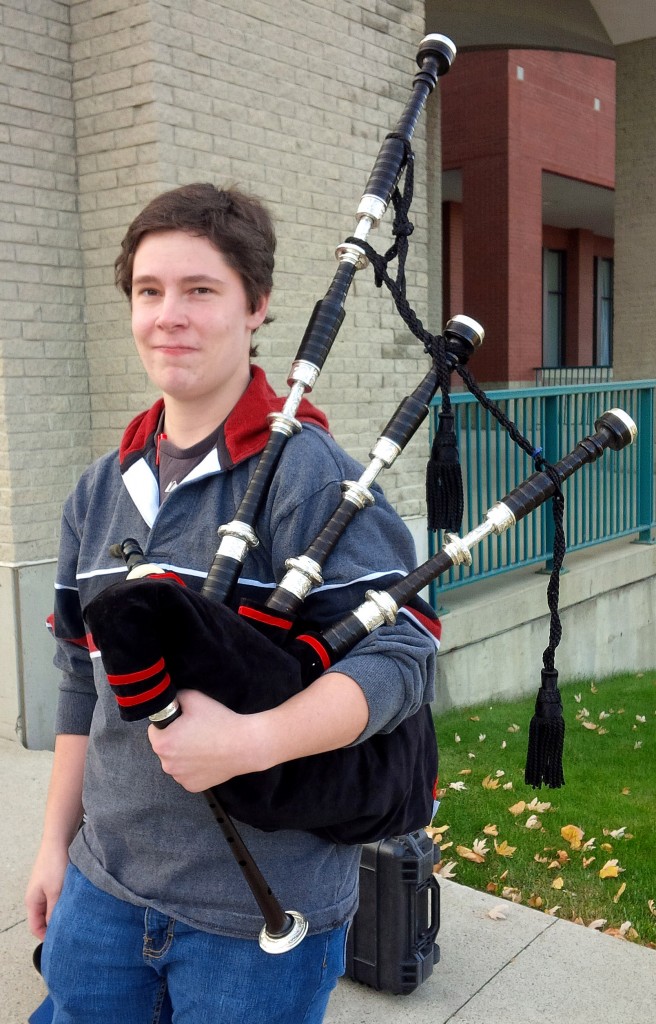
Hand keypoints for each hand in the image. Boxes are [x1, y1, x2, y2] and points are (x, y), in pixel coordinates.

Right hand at [25, 843, 69, 939]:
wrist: (59, 839)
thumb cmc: (54, 863)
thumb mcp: (55, 891)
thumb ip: (53, 911)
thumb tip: (55, 929)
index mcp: (32, 902)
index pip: (36, 927)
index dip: (46, 936)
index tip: (61, 941)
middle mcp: (37, 897)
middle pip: (45, 919)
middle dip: (56, 924)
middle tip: (72, 930)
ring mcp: (46, 888)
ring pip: (53, 908)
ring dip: (63, 911)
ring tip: (76, 915)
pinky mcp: (55, 881)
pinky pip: (59, 897)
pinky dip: (66, 901)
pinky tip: (77, 901)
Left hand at [147, 689, 267, 791]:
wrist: (245, 745)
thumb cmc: (219, 722)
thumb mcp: (193, 697)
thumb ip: (174, 698)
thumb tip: (168, 701)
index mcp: (163, 743)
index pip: (154, 730)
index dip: (168, 724)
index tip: (183, 723)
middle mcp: (167, 764)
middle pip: (164, 748)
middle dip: (175, 739)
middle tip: (196, 732)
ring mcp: (180, 778)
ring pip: (176, 762)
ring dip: (183, 755)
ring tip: (204, 744)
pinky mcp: (193, 786)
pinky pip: (187, 774)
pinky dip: (194, 768)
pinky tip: (208, 758)